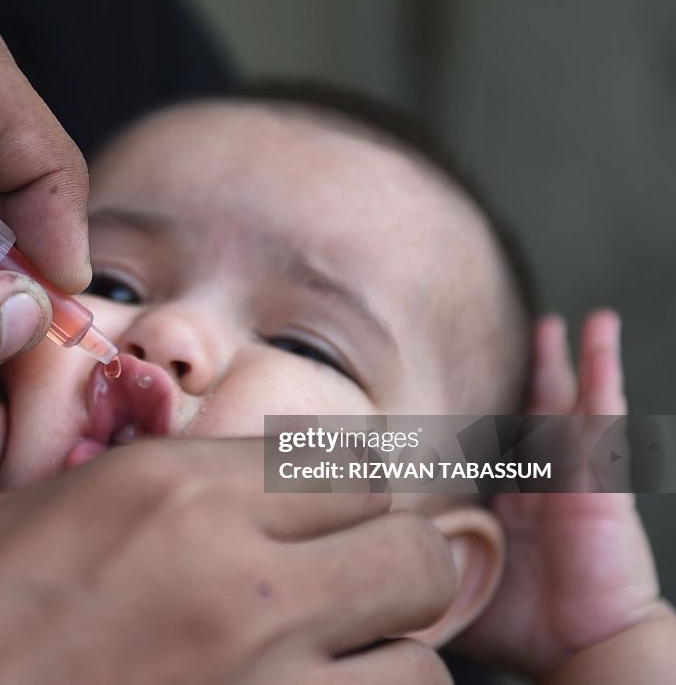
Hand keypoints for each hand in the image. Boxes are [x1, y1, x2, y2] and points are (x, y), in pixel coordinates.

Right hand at [0, 398, 457, 684]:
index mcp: (154, 500)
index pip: (337, 463)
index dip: (346, 480)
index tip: (333, 500)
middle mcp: (233, 594)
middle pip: (412, 553)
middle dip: (395, 557)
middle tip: (349, 573)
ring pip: (422, 669)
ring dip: (390, 656)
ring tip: (336, 657)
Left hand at [451, 310, 660, 676]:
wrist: (581, 645)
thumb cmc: (523, 625)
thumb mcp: (457, 580)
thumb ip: (422, 557)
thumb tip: (364, 550)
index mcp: (506, 501)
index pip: (489, 444)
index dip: (474, 418)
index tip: (444, 388)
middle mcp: (538, 480)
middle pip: (528, 413)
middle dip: (522, 377)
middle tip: (506, 339)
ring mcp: (569, 471)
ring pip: (563, 402)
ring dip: (558, 361)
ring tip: (551, 323)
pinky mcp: (599, 471)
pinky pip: (603, 411)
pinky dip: (603, 369)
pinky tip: (599, 333)